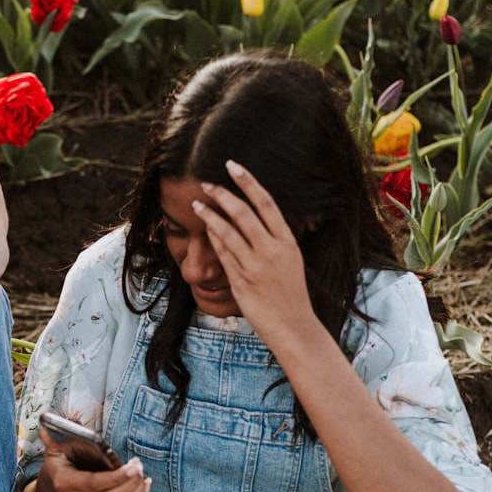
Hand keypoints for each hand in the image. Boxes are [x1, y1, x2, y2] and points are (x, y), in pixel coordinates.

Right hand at [37, 426, 150, 491]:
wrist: (57, 481)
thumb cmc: (61, 459)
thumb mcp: (56, 448)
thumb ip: (53, 439)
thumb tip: (45, 429)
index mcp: (64, 482)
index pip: (93, 483)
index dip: (115, 477)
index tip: (133, 467)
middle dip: (129, 483)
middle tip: (138, 466)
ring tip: (142, 474)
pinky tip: (145, 486)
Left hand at [192, 160, 321, 347]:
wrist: (294, 326)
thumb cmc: (291, 293)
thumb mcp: (291, 260)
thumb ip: (275, 240)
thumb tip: (255, 219)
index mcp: (287, 242)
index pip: (266, 203)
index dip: (248, 181)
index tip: (233, 165)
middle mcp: (271, 251)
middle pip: (243, 213)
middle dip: (222, 194)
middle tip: (207, 183)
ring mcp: (255, 267)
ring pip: (227, 232)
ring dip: (210, 215)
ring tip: (197, 204)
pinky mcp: (241, 282)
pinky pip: (223, 255)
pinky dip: (213, 239)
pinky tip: (205, 228)